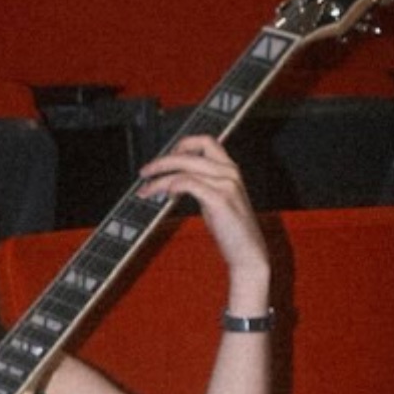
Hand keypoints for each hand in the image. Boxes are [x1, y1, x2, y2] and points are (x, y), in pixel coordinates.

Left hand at [137, 136, 268, 280]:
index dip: (182, 145)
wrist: (249, 253)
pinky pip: (188, 183)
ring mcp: (226, 184)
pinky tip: (167, 196)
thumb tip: (173, 180)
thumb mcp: (216, 200)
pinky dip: (172, 186)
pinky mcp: (220, 199)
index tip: (165, 156)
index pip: (205, 141)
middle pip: (188, 154)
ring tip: (147, 190)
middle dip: (161, 162)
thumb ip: (201, 185)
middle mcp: (230, 171)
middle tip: (145, 172)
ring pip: (184, 169)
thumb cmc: (231, 230)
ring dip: (160, 178)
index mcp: (230, 169)